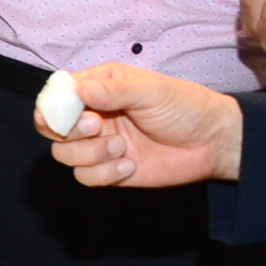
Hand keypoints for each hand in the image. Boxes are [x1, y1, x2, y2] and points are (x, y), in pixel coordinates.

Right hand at [36, 62, 242, 187]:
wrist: (215, 143)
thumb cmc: (185, 107)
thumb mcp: (151, 90)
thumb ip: (112, 90)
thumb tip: (77, 90)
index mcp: (98, 88)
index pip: (57, 95)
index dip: (51, 106)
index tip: (58, 115)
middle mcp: (93, 115)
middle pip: (51, 127)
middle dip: (69, 131)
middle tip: (96, 126)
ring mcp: (99, 144)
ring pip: (64, 154)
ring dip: (90, 153)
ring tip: (121, 147)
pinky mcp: (110, 170)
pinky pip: (86, 177)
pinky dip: (104, 174)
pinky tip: (130, 165)